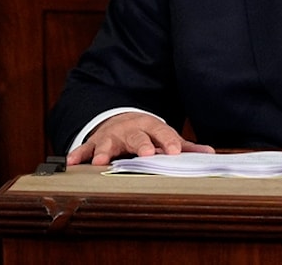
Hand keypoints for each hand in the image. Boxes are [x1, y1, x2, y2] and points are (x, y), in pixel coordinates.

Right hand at [66, 112, 214, 165]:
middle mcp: (131, 129)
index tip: (175, 152)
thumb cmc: (147, 133)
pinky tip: (71, 163)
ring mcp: (112, 135)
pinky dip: (78, 155)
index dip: (169, 142)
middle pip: (137, 136)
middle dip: (141, 144)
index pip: (163, 133)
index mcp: (152, 126)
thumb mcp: (165, 136)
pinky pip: (84, 148)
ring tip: (99, 162)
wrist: (120, 119)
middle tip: (145, 154)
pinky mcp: (95, 141)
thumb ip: (185, 146)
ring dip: (104, 151)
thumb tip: (209, 154)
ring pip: (108, 142)